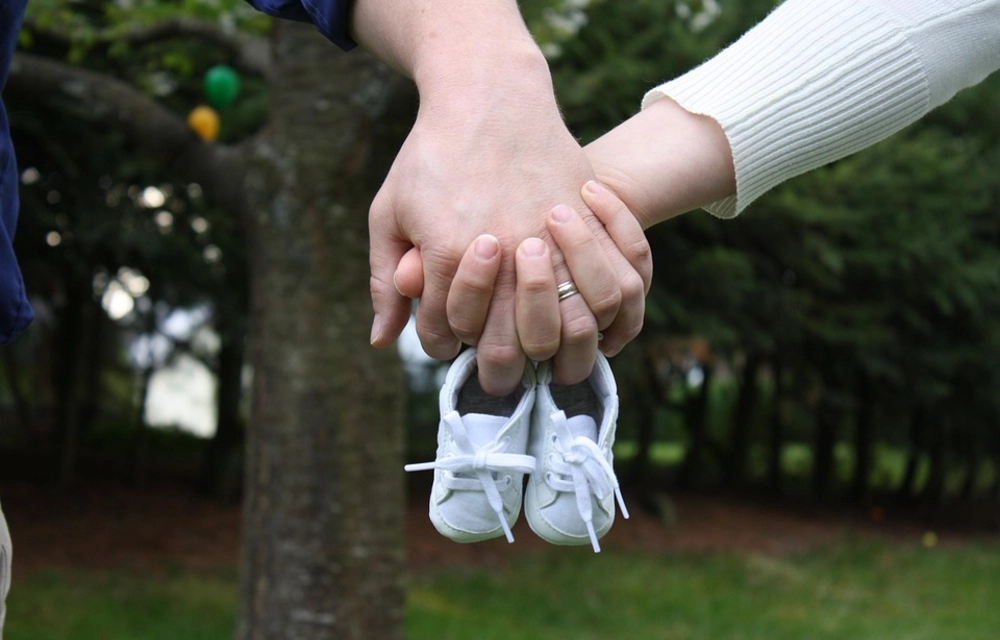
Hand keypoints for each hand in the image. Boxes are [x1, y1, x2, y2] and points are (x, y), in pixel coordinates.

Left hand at [368, 53, 607, 393]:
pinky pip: (615, 284)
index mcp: (448, 252)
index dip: (440, 345)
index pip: (444, 334)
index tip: (444, 340)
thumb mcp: (389, 212)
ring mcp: (552, 236)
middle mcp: (505, 252)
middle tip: (497, 373)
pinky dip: (608, 313)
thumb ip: (384, 281)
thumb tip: (383, 342)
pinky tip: (585, 315)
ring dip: (555, 349)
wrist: (488, 97)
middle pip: (508, 347)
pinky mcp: (587, 220)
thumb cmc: (431, 155)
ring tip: (544, 352)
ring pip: (568, 327)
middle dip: (498, 371)